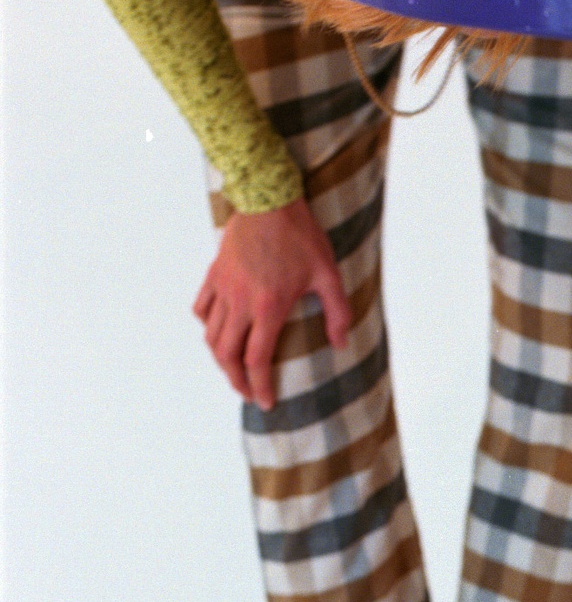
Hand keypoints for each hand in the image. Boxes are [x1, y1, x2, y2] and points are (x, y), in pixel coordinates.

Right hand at [192, 197, 351, 410]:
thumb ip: (338, 314)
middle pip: (227, 354)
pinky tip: (218, 334)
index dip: (259, 386)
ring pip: (211, 334)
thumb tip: (340, 345)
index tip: (264, 403)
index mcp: (268, 307)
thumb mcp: (329, 276)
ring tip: (233, 370)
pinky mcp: (215, 272)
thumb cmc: (301, 236)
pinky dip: (207, 327)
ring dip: (220, 358)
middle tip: (247, 393)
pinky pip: (202, 308)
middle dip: (236, 379)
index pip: (257, 359)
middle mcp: (240, 301)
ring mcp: (223, 287)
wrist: (267, 198)